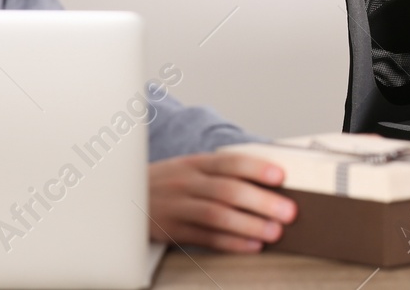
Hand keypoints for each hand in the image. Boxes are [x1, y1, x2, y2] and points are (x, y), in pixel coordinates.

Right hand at [147, 151, 296, 252]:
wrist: (121, 198)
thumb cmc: (167, 184)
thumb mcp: (189, 169)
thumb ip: (220, 173)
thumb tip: (265, 183)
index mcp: (196, 163)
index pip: (230, 162)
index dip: (257, 168)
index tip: (281, 175)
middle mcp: (187, 183)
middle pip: (228, 190)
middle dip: (261, 201)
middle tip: (289, 211)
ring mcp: (177, 207)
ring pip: (216, 215)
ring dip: (249, 225)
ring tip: (274, 232)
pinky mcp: (172, 231)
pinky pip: (204, 238)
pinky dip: (230, 243)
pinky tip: (251, 246)